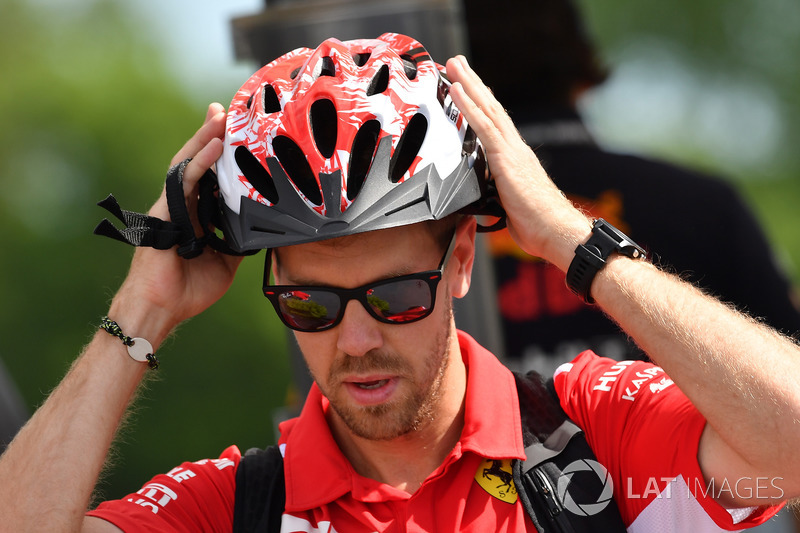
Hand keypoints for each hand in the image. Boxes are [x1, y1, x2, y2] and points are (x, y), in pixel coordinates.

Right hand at [109, 103, 242, 341]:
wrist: (164, 308)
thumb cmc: (190, 288)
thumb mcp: (227, 261)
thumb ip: (241, 240)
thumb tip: (266, 229)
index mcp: (198, 214)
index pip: (212, 176)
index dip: (221, 154)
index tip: (236, 131)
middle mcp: (185, 204)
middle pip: (199, 161)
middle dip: (211, 134)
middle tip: (226, 109)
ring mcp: (174, 205)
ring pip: (191, 163)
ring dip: (206, 137)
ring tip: (222, 115)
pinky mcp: (166, 211)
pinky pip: (187, 180)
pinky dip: (202, 160)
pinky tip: (216, 144)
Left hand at [446, 56, 590, 270]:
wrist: (557, 232)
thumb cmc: (537, 226)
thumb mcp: (508, 207)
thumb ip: (494, 196)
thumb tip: (482, 200)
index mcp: (515, 160)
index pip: (495, 126)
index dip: (481, 105)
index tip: (469, 87)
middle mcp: (515, 149)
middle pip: (491, 109)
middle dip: (473, 84)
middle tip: (457, 63)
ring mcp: (511, 152)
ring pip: (487, 110)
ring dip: (468, 85)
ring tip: (453, 65)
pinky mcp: (506, 160)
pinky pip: (484, 127)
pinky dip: (468, 107)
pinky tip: (456, 90)